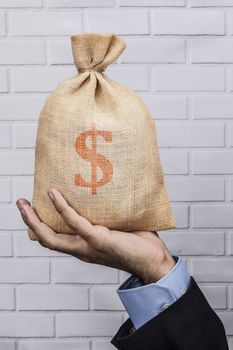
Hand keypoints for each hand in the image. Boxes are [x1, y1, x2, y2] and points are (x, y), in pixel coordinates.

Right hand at [16, 188, 174, 283]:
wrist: (154, 262)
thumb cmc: (139, 245)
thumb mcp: (116, 229)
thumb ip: (107, 216)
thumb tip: (105, 193)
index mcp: (85, 247)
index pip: (56, 239)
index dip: (41, 226)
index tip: (33, 209)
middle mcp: (82, 249)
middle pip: (46, 239)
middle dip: (30, 222)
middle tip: (21, 203)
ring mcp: (88, 246)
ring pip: (51, 236)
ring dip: (35, 218)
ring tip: (26, 201)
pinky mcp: (98, 240)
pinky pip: (75, 223)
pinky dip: (62, 208)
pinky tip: (54, 194)